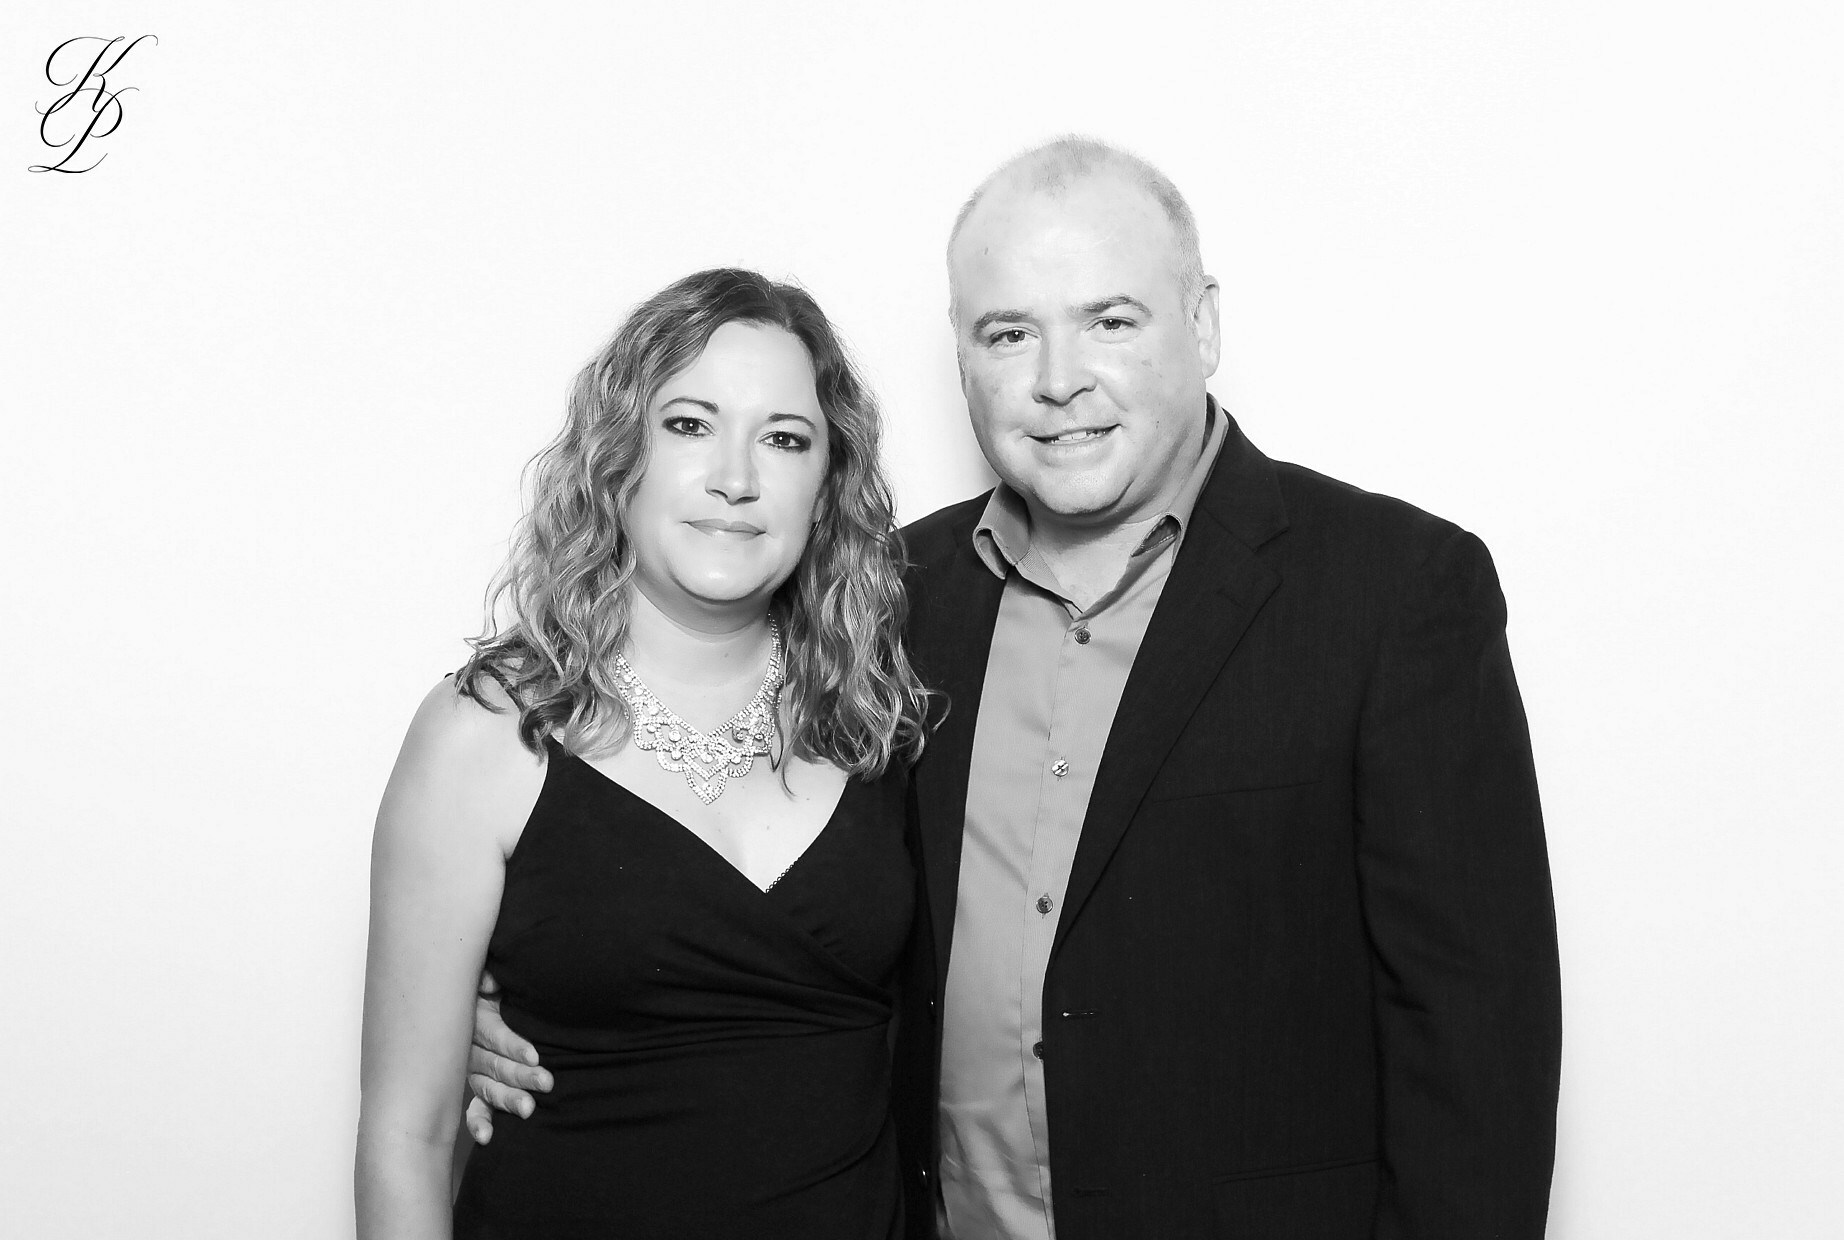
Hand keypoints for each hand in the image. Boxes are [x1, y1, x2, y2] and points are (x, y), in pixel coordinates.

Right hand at [463, 970, 550, 1145]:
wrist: (496, 997)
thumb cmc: (500, 988)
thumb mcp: (496, 979)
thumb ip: (490, 978)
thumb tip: (490, 983)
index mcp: (477, 1019)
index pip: (495, 1036)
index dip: (513, 1046)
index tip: (535, 1056)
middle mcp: (471, 1048)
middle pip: (495, 1065)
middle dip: (520, 1076)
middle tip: (545, 1083)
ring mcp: (474, 1070)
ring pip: (488, 1087)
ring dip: (508, 1099)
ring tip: (529, 1110)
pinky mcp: (480, 1086)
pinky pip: (475, 1107)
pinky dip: (479, 1122)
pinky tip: (487, 1137)